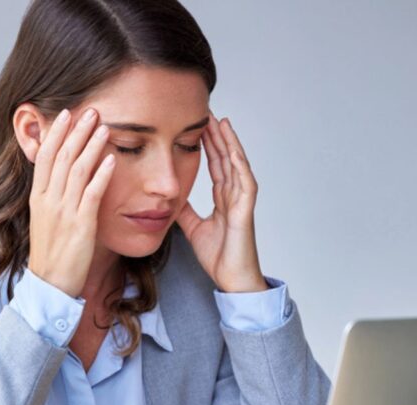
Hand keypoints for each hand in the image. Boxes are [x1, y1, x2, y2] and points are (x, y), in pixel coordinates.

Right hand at [27, 107, 115, 297]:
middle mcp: (49, 200)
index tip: (66, 114)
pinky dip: (102, 174)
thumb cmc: (52, 253)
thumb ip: (53, 196)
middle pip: (62, 156)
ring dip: (91, 145)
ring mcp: (65, 211)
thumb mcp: (45, 219)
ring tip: (104, 126)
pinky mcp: (82, 225)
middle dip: (77, 131)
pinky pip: (92, 194)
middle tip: (91, 110)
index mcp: (39, 197)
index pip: (45, 156)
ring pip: (77, 170)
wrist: (50, 284)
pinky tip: (111, 159)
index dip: (56, 133)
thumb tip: (62, 176)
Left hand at [177, 113, 267, 292]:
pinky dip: (239, 166)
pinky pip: (244, 183)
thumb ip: (185, 212)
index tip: (198, 126)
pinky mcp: (246, 212)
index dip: (208, 146)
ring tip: (221, 122)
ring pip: (236, 165)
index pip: (215, 166)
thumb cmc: (220, 258)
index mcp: (224, 200)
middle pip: (225, 159)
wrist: (233, 280)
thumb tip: (171, 199)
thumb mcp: (193, 229)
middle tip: (208, 113)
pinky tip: (232, 151)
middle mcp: (234, 196)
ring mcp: (242, 202)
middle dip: (217, 136)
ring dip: (229, 144)